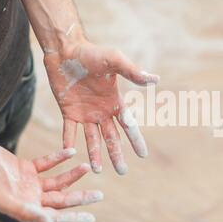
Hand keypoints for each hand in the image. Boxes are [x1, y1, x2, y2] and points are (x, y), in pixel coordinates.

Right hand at [0, 136, 102, 221]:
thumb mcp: (2, 198)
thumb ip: (25, 211)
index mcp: (26, 208)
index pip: (55, 216)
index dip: (73, 218)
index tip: (91, 217)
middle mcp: (30, 197)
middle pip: (61, 199)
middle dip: (80, 197)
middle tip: (99, 195)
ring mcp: (28, 182)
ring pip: (57, 181)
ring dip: (72, 175)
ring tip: (87, 167)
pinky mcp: (25, 167)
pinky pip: (47, 164)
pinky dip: (58, 158)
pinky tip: (71, 152)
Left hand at [44, 41, 159, 174]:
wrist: (66, 50)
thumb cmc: (92, 53)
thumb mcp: (115, 60)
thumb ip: (133, 71)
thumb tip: (155, 79)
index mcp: (115, 102)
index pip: (129, 125)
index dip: (136, 140)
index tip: (143, 155)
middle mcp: (102, 111)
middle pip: (111, 137)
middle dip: (117, 154)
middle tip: (122, 171)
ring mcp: (85, 113)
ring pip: (92, 138)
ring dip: (95, 154)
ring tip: (97, 170)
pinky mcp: (69, 111)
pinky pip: (69, 130)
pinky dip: (69, 141)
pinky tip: (70, 153)